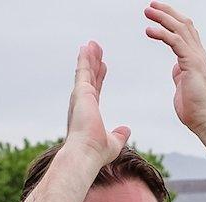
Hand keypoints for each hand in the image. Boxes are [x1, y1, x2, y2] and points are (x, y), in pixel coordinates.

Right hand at [64, 41, 130, 164]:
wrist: (86, 153)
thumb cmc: (96, 152)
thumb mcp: (113, 142)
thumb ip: (119, 135)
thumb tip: (125, 130)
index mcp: (89, 112)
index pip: (96, 90)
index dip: (99, 77)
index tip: (103, 66)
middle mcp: (82, 103)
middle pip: (90, 78)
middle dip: (93, 63)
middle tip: (96, 49)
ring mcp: (79, 97)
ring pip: (85, 72)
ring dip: (88, 57)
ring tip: (92, 44)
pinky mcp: (80, 93)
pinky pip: (83, 71)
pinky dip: (85, 59)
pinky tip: (87, 48)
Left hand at [144, 2, 205, 132]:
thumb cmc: (196, 109)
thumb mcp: (184, 86)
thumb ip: (180, 75)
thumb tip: (176, 69)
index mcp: (196, 59)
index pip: (186, 33)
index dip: (173, 21)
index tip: (158, 14)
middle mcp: (199, 55)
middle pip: (184, 25)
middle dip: (167, 13)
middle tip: (151, 6)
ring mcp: (197, 58)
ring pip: (180, 29)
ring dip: (163, 18)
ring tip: (148, 12)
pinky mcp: (191, 64)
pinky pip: (175, 42)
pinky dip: (162, 33)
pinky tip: (149, 30)